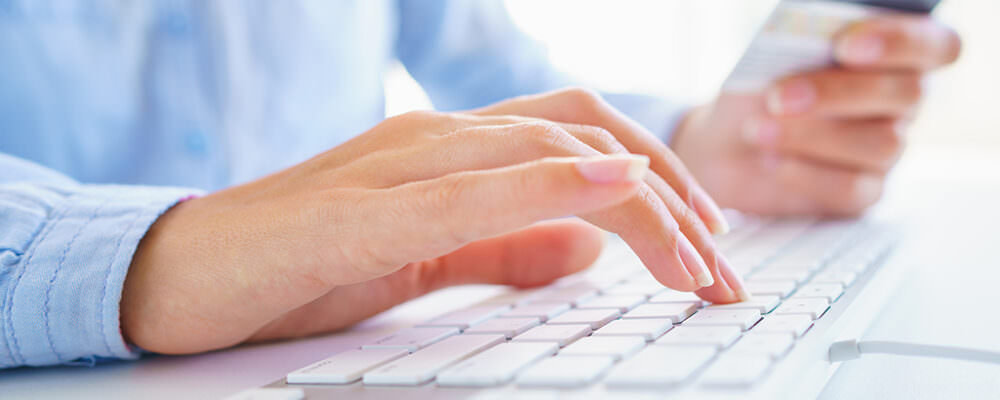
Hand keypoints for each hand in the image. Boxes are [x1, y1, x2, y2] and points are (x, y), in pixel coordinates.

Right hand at [121, 89, 746, 354]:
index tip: (708, 241)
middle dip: (673, 196)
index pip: (579, 135)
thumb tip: (586, 247)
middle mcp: (434, 139)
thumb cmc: (296, 264)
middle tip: (724, 267)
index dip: (659, 178)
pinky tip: (608, 188)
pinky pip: (466, 188)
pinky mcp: (358, 211)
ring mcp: (396, 164)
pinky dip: (546, 183)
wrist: (179, 273)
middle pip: (582, 134)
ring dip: (639, 201)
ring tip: (698, 260)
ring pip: (542, 149)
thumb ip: (500, 244)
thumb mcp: (423, 260)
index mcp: (451, 149)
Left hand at [672, 15, 960, 215]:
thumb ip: (805, 48)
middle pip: (907, 94)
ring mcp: (888, 150)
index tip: (845, 45)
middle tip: (779, 97)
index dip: (900, 42)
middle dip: (837, 93)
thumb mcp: (774, 60)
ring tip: (757, 129)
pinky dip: (806, 173)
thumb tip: (809, 43)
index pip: (935, 46)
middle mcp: (903, 103)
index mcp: (897, 55)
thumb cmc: (758, 88)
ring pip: (882, 144)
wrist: (724, 144)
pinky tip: (770, 161)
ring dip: (812, 136)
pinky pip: (852, 188)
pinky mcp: (863, 193)